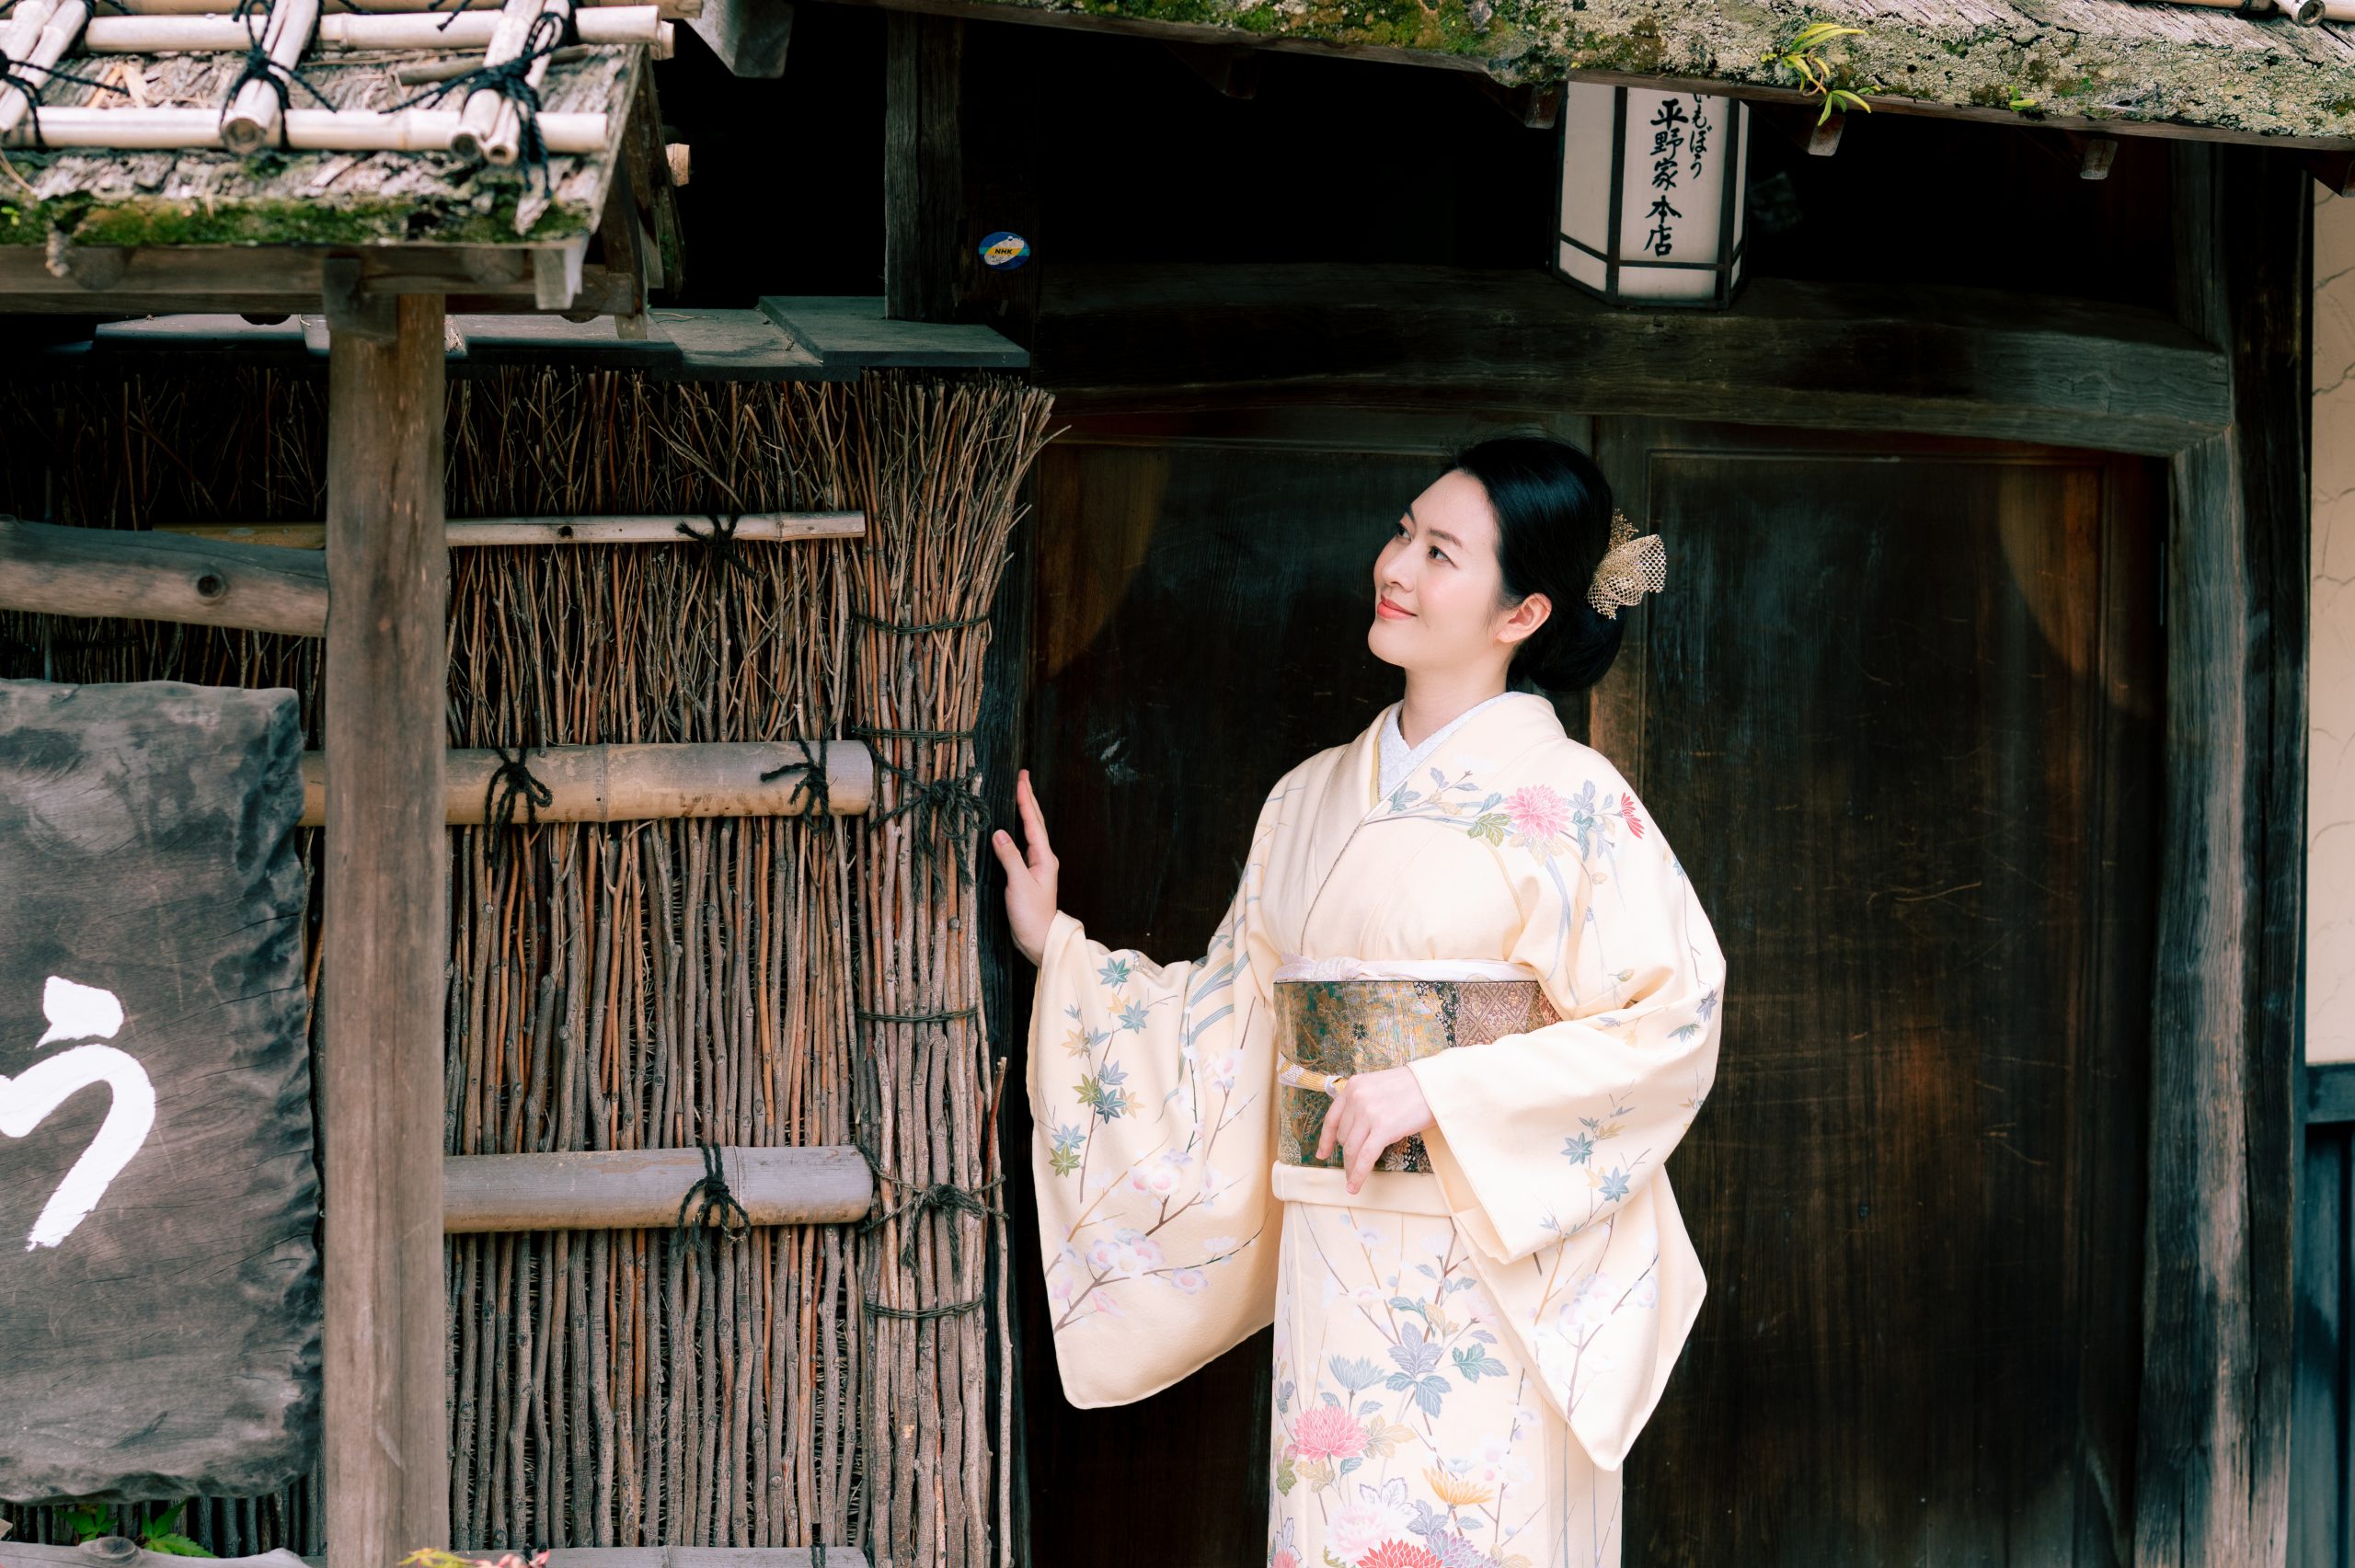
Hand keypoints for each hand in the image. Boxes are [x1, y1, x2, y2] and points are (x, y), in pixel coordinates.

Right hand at [991, 769, 1059, 966]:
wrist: (1039, 940)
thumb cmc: (1032, 916)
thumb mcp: (1019, 885)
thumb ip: (1009, 858)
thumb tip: (998, 832)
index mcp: (1044, 858)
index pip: (1033, 822)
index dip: (1026, 800)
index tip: (1021, 779)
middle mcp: (1043, 859)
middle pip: (1035, 822)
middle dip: (1028, 798)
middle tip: (1023, 776)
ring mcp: (1037, 866)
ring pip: (1031, 831)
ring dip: (1026, 811)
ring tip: (1020, 793)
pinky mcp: (1029, 875)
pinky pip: (1024, 843)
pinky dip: (1020, 829)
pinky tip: (1014, 827)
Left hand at [1314, 1065, 1435, 1194]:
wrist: (1436, 1084)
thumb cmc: (1414, 1087)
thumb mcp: (1379, 1086)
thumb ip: (1363, 1102)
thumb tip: (1355, 1130)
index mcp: (1354, 1086)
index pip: (1332, 1118)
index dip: (1326, 1140)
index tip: (1323, 1154)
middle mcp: (1357, 1098)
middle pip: (1343, 1136)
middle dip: (1348, 1153)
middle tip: (1354, 1166)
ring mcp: (1369, 1113)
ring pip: (1351, 1149)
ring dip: (1351, 1168)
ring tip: (1353, 1180)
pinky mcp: (1384, 1128)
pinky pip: (1365, 1157)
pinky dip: (1358, 1175)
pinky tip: (1354, 1186)